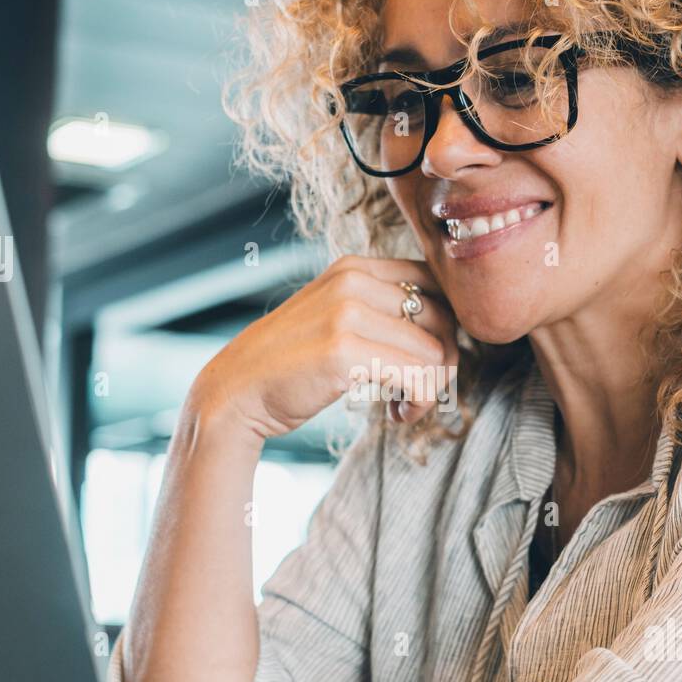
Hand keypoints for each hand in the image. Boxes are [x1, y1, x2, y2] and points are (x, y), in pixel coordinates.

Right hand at [187, 256, 459, 443]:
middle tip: (419, 392)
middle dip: (443, 363)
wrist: (236, 392)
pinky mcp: (344, 351)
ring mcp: (347, 313)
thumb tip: (445, 330)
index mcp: (354, 267)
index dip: (445, 328)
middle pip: (442, 319)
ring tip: (403, 406)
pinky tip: (396, 414)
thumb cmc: (290, 364)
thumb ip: (378, 310)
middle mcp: (353, 281)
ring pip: (435, 351)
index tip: (428, 361)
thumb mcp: (333, 317)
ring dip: (430, 389)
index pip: (435, 285)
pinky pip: (416, 376)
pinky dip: (418, 402)